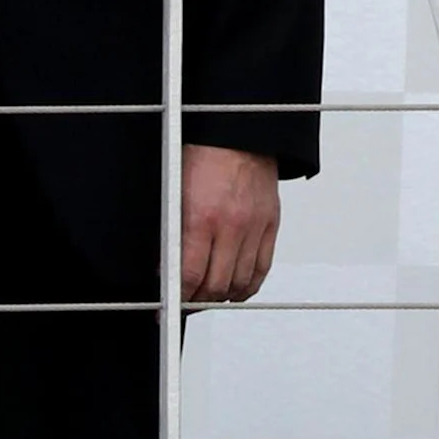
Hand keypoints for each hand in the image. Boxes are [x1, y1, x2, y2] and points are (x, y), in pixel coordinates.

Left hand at [179, 145, 280, 303]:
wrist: (239, 133)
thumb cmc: (204, 157)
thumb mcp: (176, 194)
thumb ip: (173, 234)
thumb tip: (167, 267)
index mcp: (201, 218)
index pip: (190, 275)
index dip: (178, 297)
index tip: (170, 305)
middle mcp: (231, 226)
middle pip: (216, 285)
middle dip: (199, 299)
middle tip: (188, 300)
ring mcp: (254, 227)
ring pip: (241, 282)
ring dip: (223, 295)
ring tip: (210, 295)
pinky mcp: (271, 224)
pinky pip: (263, 268)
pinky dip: (249, 285)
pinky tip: (237, 289)